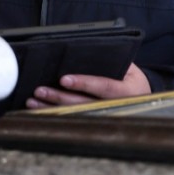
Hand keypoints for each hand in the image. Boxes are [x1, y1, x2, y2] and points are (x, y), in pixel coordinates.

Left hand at [25, 63, 151, 108]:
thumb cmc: (129, 77)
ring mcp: (105, 118)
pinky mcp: (94, 123)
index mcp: (128, 91)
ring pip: (76, 115)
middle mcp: (117, 108)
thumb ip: (111, 60)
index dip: (84, 83)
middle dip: (60, 98)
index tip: (64, 80)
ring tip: (33, 101)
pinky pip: (72, 120)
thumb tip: (84, 51)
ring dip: (52, 108)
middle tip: (40, 90)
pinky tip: (39, 110)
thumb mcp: (128, 67)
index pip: (105, 87)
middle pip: (84, 105)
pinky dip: (54, 115)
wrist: (140, 97)